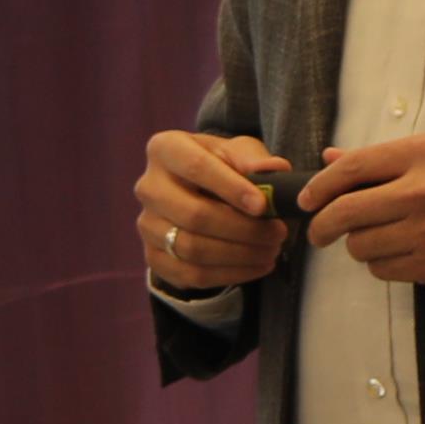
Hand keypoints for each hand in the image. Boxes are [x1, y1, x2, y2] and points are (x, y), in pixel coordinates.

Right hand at [135, 128, 293, 292]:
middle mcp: (148, 187)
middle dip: (242, 229)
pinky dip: (230, 274)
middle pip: (194, 215)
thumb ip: (254, 158)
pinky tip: (256, 265)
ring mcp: (147, 225)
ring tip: (271, 250)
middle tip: (277, 233)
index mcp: (165, 149)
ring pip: (192, 249)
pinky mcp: (153, 257)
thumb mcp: (237, 152)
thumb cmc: (220, 167)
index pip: (196, 167)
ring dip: (240, 255)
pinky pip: (191, 274)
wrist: (195, 194)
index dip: (231, 188)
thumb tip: (275, 168)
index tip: (263, 206)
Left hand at [309, 133, 424, 297]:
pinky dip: (386, 266)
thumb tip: (331, 160)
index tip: (306, 199)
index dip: (318, 186)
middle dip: (322, 226)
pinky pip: (387, 272)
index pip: (351, 169)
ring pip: (362, 248)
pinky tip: (405, 255)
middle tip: (319, 233)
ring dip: (360, 247)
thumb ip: (386, 159)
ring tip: (379, 239)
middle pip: (346, 213)